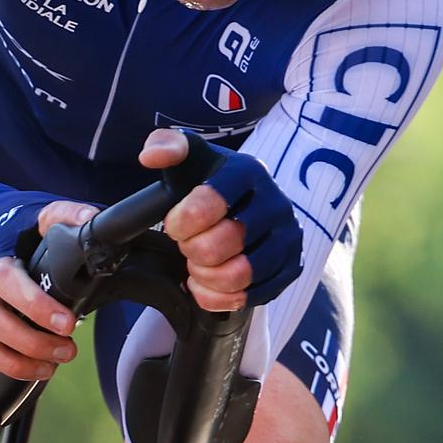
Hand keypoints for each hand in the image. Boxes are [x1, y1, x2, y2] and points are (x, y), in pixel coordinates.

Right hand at [0, 179, 95, 380]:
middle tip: (69, 344)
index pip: (8, 277)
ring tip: (60, 357)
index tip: (67, 322)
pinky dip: (11, 365)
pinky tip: (40, 367)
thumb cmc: (17, 226)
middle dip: (32, 337)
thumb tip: (92, 221)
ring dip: (24, 354)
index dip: (35, 304)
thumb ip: (67, 215)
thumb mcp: (41, 212)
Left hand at [139, 129, 301, 310]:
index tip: (175, 224)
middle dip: (192, 251)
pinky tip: (209, 283)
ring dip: (205, 276)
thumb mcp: (190, 160)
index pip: (206, 205)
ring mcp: (289, 237)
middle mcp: (276, 202)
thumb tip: (150, 156)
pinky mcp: (291, 266)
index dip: (180, 223)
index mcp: (248, 171)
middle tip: (188, 246)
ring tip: (197, 266)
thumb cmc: (211, 186)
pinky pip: (251, 296)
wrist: (248, 208)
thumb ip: (167, 146)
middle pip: (220, 245)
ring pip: (238, 275)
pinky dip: (219, 297)